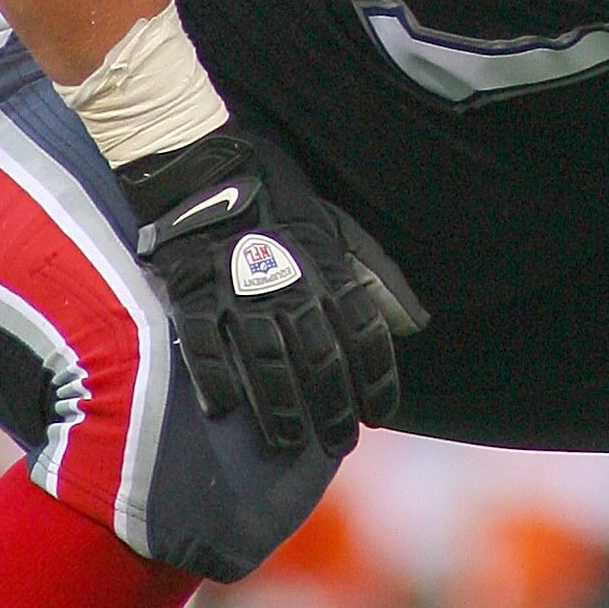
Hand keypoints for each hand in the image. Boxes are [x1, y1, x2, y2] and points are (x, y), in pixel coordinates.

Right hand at [119, 127, 424, 458]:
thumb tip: (415, 322)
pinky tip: (227, 410)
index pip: (363, 335)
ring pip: (267, 365)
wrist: (200, 166)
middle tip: (340, 442)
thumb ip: (374, 276)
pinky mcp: (193, 296)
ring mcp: (237, 293)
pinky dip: (217, 383)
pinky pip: (205, 350)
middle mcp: (287, 286)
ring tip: (289, 442)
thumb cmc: (273, 196)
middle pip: (319, 361)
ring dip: (281, 410)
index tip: (380, 414)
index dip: (376, 381)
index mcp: (325, 268)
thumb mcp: (335, 225)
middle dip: (333, 410)